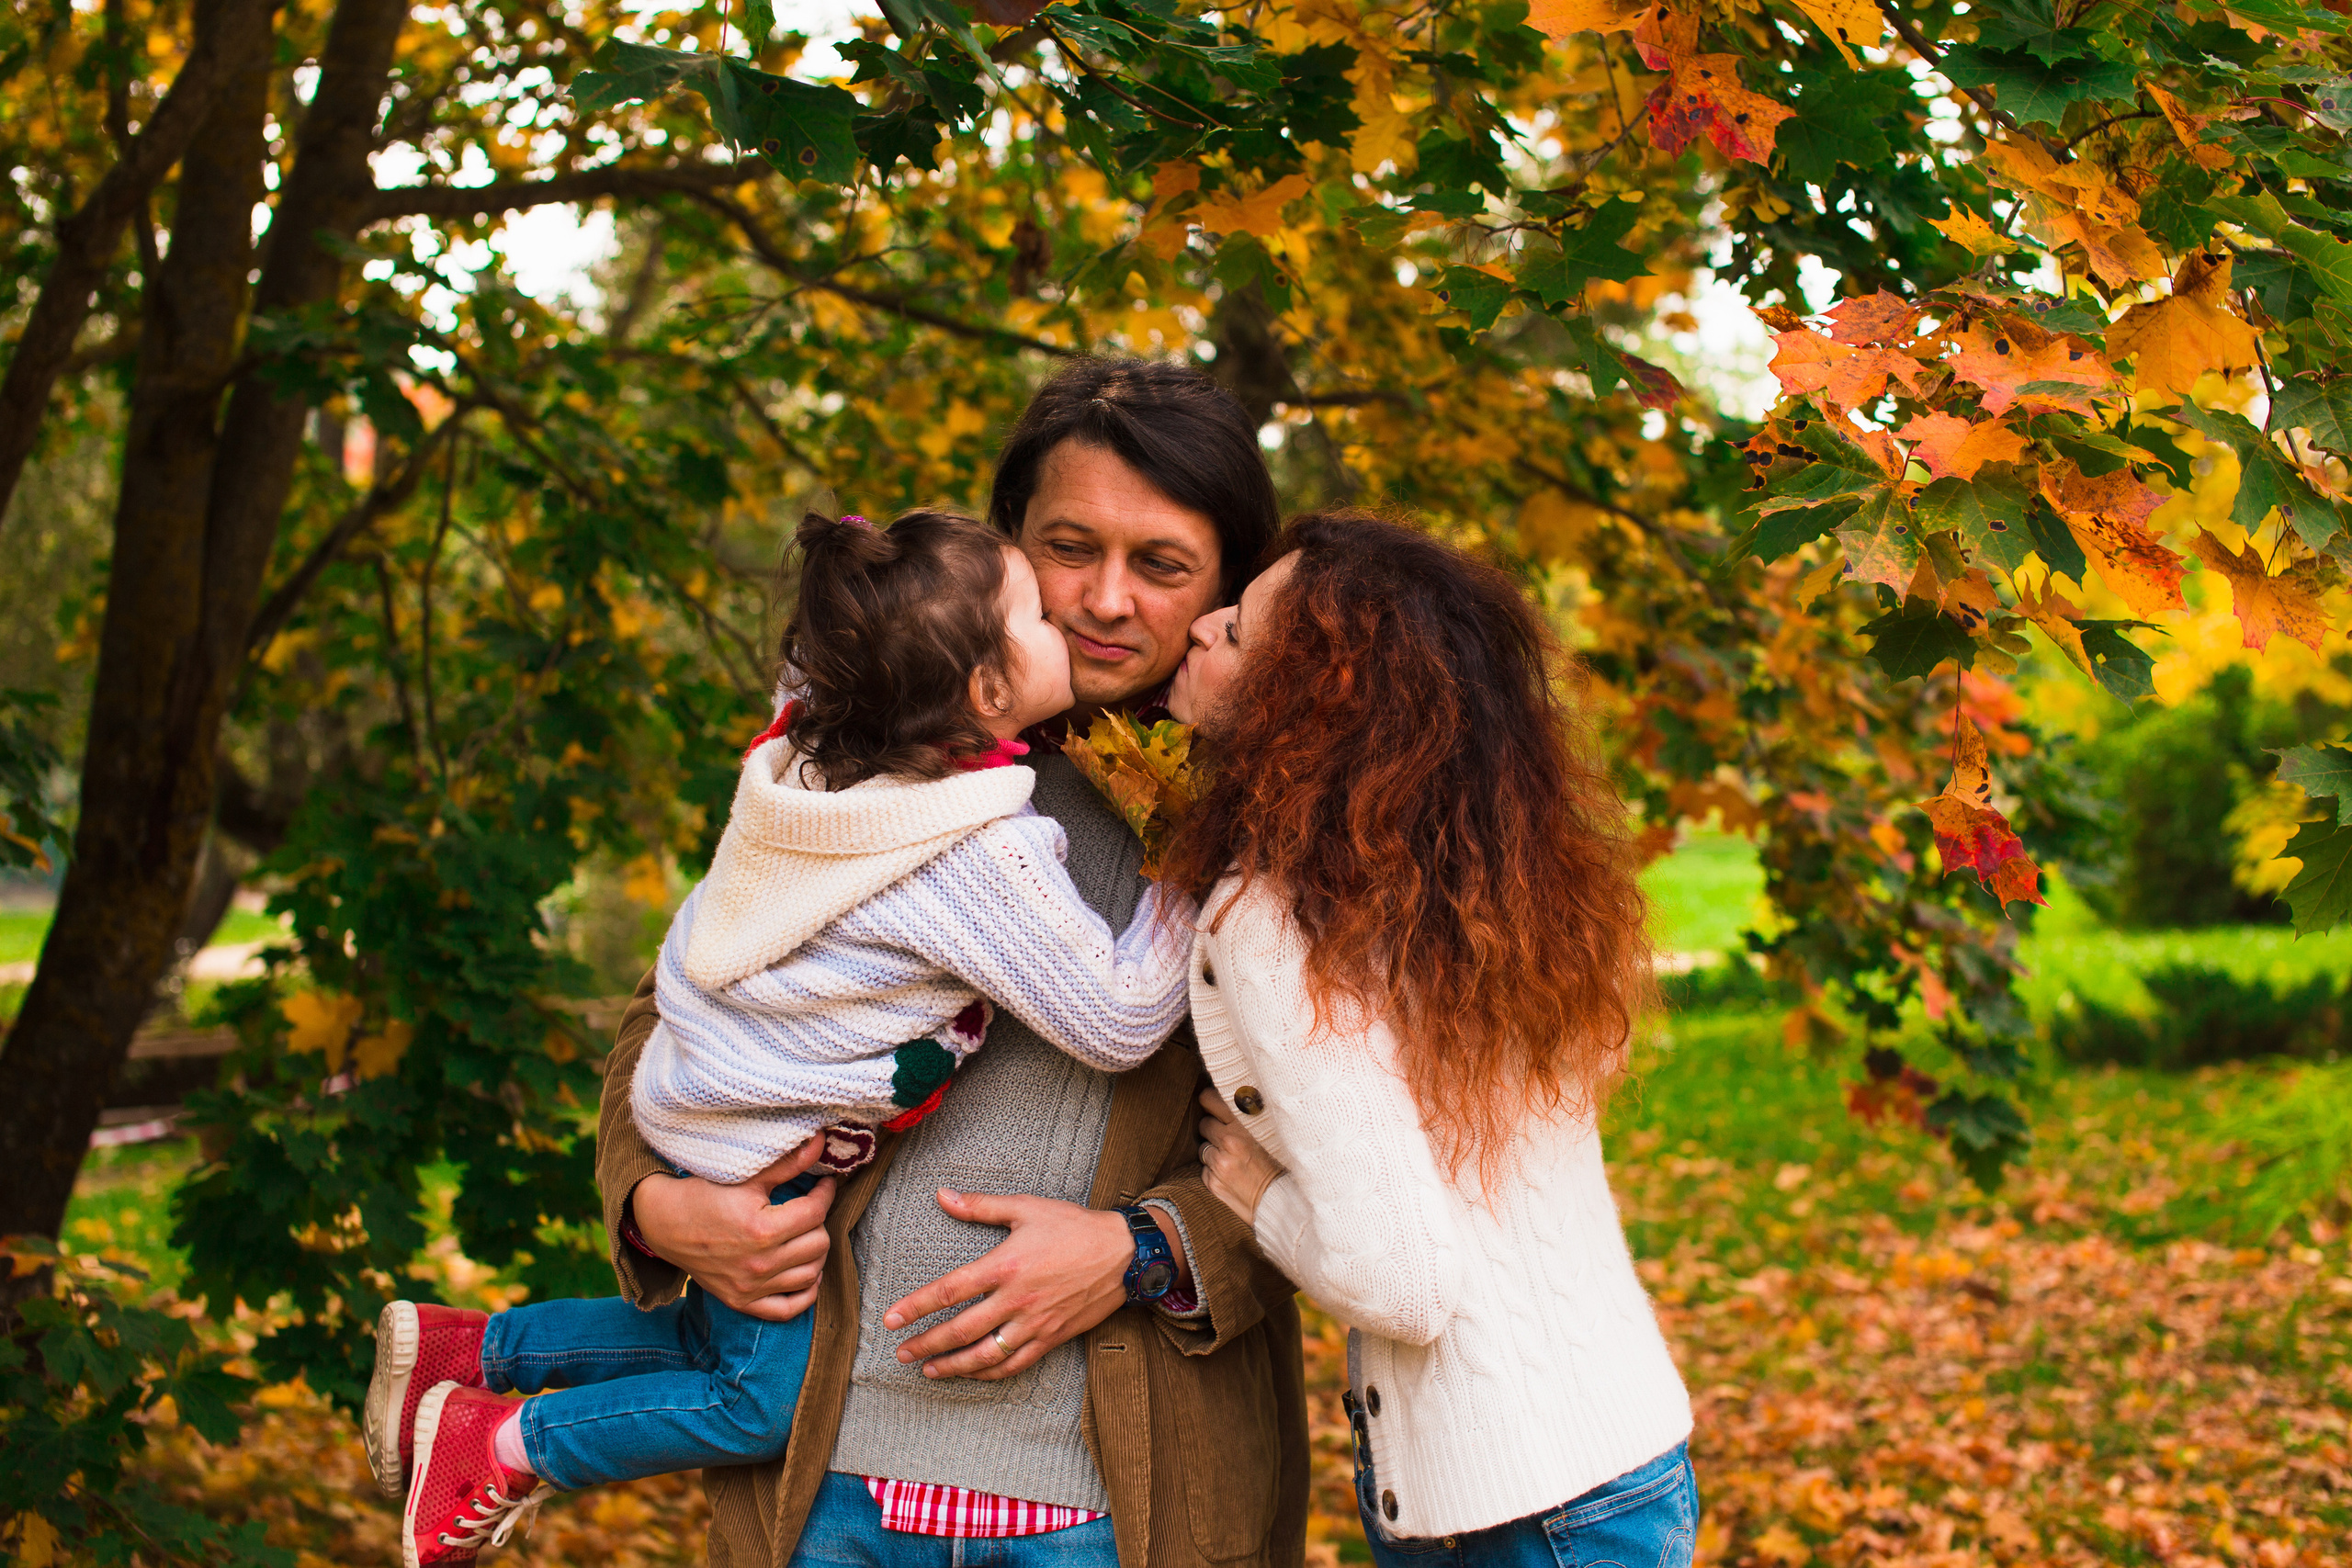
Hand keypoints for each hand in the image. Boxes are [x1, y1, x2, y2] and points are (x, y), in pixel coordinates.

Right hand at [628, 1136, 835, 1321]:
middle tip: (810, 1210)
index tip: (825, 1185)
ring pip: (810, 1275)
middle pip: (818, 1245)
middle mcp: (759, 1264)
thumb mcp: (747, 1176)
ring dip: (816, 1254)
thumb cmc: (704, 1195)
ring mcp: (750, 1287)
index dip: (825, 1194)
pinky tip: (805, 1273)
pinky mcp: (741, 1302)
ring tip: (808, 1235)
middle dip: (819, 1222)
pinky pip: (788, 1309)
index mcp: (762, 1230)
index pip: (815, 1213)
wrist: (664, 1222)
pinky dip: (805, 1293)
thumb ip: (788, 1163)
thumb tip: (821, 1142)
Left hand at [880, 1190, 1148, 1380]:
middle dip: (926, 1344)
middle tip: (901, 1353)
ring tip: (928, 1370)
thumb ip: (980, 1206)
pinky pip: (1014, 1364)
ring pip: (985, 1356)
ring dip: (952, 1367)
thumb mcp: (1026, 1208)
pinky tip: (971, 1374)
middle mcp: (1016, 1300)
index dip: (916, 1306)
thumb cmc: (1074, 1227)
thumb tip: (941, 1195)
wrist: (1124, 1254)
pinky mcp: (1051, 1338)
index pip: (950, 1290)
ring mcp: (1034, 1323)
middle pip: (960, 1330)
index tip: (891, 1319)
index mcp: (1005, 1266)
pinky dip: (988, 1374)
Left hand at [1199, 1089, 1283, 1224]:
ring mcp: (1219, 1163)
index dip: (1208, 1100)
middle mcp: (1228, 1141)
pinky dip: (1214, 1171)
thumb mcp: (1269, 1134)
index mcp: (1243, 1125)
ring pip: (1203, 1148)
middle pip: (1204, 1124)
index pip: (1210, 1099)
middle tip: (1228, 1136)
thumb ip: (1249, 1117)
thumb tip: (1231, 1099)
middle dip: (1213, 1129)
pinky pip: (1204, 1169)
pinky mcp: (1213, 1182)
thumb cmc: (1280, 1165)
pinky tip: (1232, 1175)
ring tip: (1233, 1159)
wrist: (1280, 1200)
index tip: (1212, 1104)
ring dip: (1213, 1151)